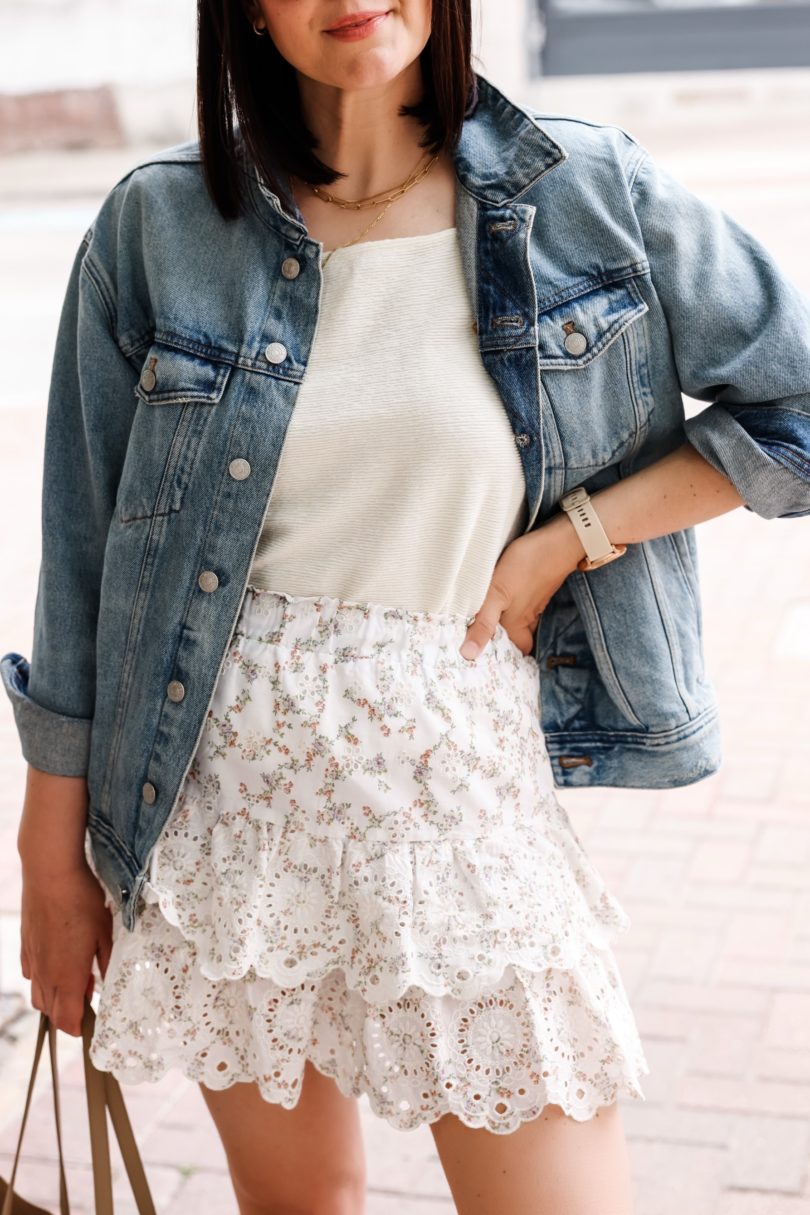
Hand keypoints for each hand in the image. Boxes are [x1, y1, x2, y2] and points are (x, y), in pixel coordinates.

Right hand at [20, 858, 112, 1036]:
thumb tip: (105, 983)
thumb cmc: (82, 902)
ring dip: (55, 997)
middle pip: (51, 1012)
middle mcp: (45, 974)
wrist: (50, 874)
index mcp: (67, 977)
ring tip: (75, 977)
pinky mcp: (25, 946)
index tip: (92, 1024)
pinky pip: (31, 974)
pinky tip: (57, 961)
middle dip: (69, 1013)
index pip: (67, 1020)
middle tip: (90, 993)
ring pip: (38, 995)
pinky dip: (43, 978)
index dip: (79, 1028)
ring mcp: (33, 961)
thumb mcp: (105, 932)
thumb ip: (105, 962)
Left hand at [459, 514, 583, 659]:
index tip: (485, 665)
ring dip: (508, 628)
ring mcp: (534, 603)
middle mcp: (527, 618)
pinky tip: (504, 603)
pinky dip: (515, 611)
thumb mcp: (497, 593)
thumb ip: (483, 623)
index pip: (514, 654)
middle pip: (518, 641)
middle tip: (486, 648)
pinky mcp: (537, 588)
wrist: (559, 542)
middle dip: (506, 646)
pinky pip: (525, 608)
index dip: (503, 661)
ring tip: (488, 629)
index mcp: (516, 624)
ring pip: (521, 624)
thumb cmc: (526, 565)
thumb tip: (468, 654)